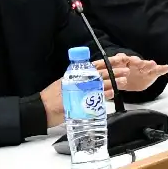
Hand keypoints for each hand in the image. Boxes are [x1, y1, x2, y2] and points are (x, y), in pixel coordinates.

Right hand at [40, 55, 167, 125]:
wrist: (40, 109)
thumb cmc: (52, 99)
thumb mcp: (65, 85)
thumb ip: (79, 83)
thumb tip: (92, 83)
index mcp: (76, 74)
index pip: (95, 65)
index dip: (108, 62)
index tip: (119, 59)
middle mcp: (78, 79)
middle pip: (99, 72)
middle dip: (114, 71)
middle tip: (126, 69)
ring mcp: (78, 89)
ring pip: (100, 83)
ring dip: (113, 81)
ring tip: (124, 80)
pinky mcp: (78, 100)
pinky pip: (94, 96)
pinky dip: (104, 94)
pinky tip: (113, 93)